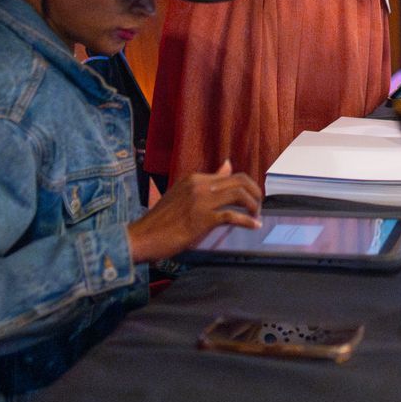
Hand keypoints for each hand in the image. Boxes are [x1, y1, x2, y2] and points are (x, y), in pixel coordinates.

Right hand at [127, 161, 262, 263]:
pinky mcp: (202, 219)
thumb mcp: (183, 194)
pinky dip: (247, 221)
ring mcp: (201, 201)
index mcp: (195, 178)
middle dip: (255, 193)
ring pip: (239, 195)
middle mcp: (200, 185)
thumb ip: (206, 181)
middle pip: (240, 181)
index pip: (231, 175)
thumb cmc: (161, 220)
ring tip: (256, 216)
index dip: (247, 186)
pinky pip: (232, 216)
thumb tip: (227, 164)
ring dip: (253, 206)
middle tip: (258, 207)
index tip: (252, 198)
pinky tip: (254, 226)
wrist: (142, 237)